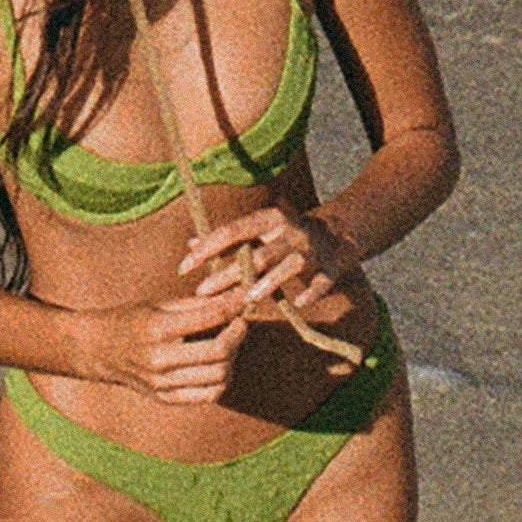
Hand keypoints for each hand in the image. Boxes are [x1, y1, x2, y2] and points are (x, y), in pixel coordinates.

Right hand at [82, 272, 259, 406]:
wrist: (95, 350)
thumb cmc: (129, 320)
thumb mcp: (158, 305)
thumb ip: (197, 305)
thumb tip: (235, 300)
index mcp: (157, 329)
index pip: (209, 317)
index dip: (233, 307)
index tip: (244, 299)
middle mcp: (160, 360)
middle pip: (220, 352)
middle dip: (238, 334)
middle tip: (240, 322)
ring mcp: (162, 384)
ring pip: (219, 376)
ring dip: (232, 357)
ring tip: (228, 343)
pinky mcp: (165, 399)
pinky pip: (209, 395)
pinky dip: (222, 379)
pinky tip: (219, 364)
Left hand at [182, 202, 368, 356]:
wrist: (338, 234)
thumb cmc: (286, 236)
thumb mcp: (259, 230)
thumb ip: (228, 238)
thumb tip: (190, 244)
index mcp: (268, 219)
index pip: (232, 231)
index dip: (207, 249)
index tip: (184, 268)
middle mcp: (290, 231)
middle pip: (257, 253)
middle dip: (229, 273)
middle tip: (203, 291)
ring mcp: (311, 250)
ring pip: (289, 265)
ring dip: (269, 281)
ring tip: (247, 298)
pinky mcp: (331, 267)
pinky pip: (321, 281)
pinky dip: (312, 291)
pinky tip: (298, 302)